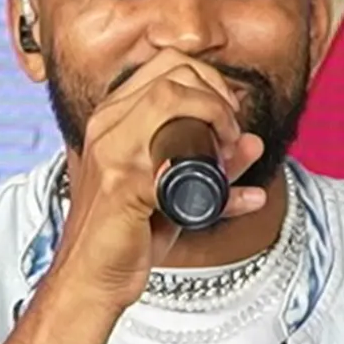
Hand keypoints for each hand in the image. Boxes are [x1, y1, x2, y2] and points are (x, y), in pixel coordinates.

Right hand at [48, 50, 266, 310]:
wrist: (90, 278)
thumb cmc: (127, 235)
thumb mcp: (173, 192)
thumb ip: (211, 166)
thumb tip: (253, 144)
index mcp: (111, 119)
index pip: (165, 65)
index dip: (209, 79)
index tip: (229, 112)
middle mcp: (106, 127)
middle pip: (172, 74)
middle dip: (217, 95)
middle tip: (233, 133)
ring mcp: (111, 152)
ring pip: (170, 98)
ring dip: (215, 117)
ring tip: (230, 152)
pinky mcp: (121, 185)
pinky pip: (181, 164)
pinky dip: (221, 184)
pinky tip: (235, 199)